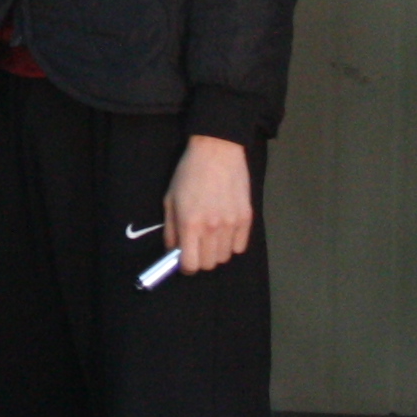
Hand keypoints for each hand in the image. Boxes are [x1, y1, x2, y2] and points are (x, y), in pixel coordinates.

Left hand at [160, 133, 254, 275]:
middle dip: (201, 260)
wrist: (217, 150)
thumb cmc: (189, 173)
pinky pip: (240, 246)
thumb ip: (170, 230)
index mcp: (190, 223)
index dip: (185, 267)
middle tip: (197, 247)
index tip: (184, 260)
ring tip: (212, 237)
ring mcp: (232, 223)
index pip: (190, 264)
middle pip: (209, 264)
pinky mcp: (247, 217)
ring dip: (216, 252)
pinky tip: (225, 231)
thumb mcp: (170, 199)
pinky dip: (232, 244)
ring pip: (225, 257)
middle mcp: (212, 227)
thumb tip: (173, 252)